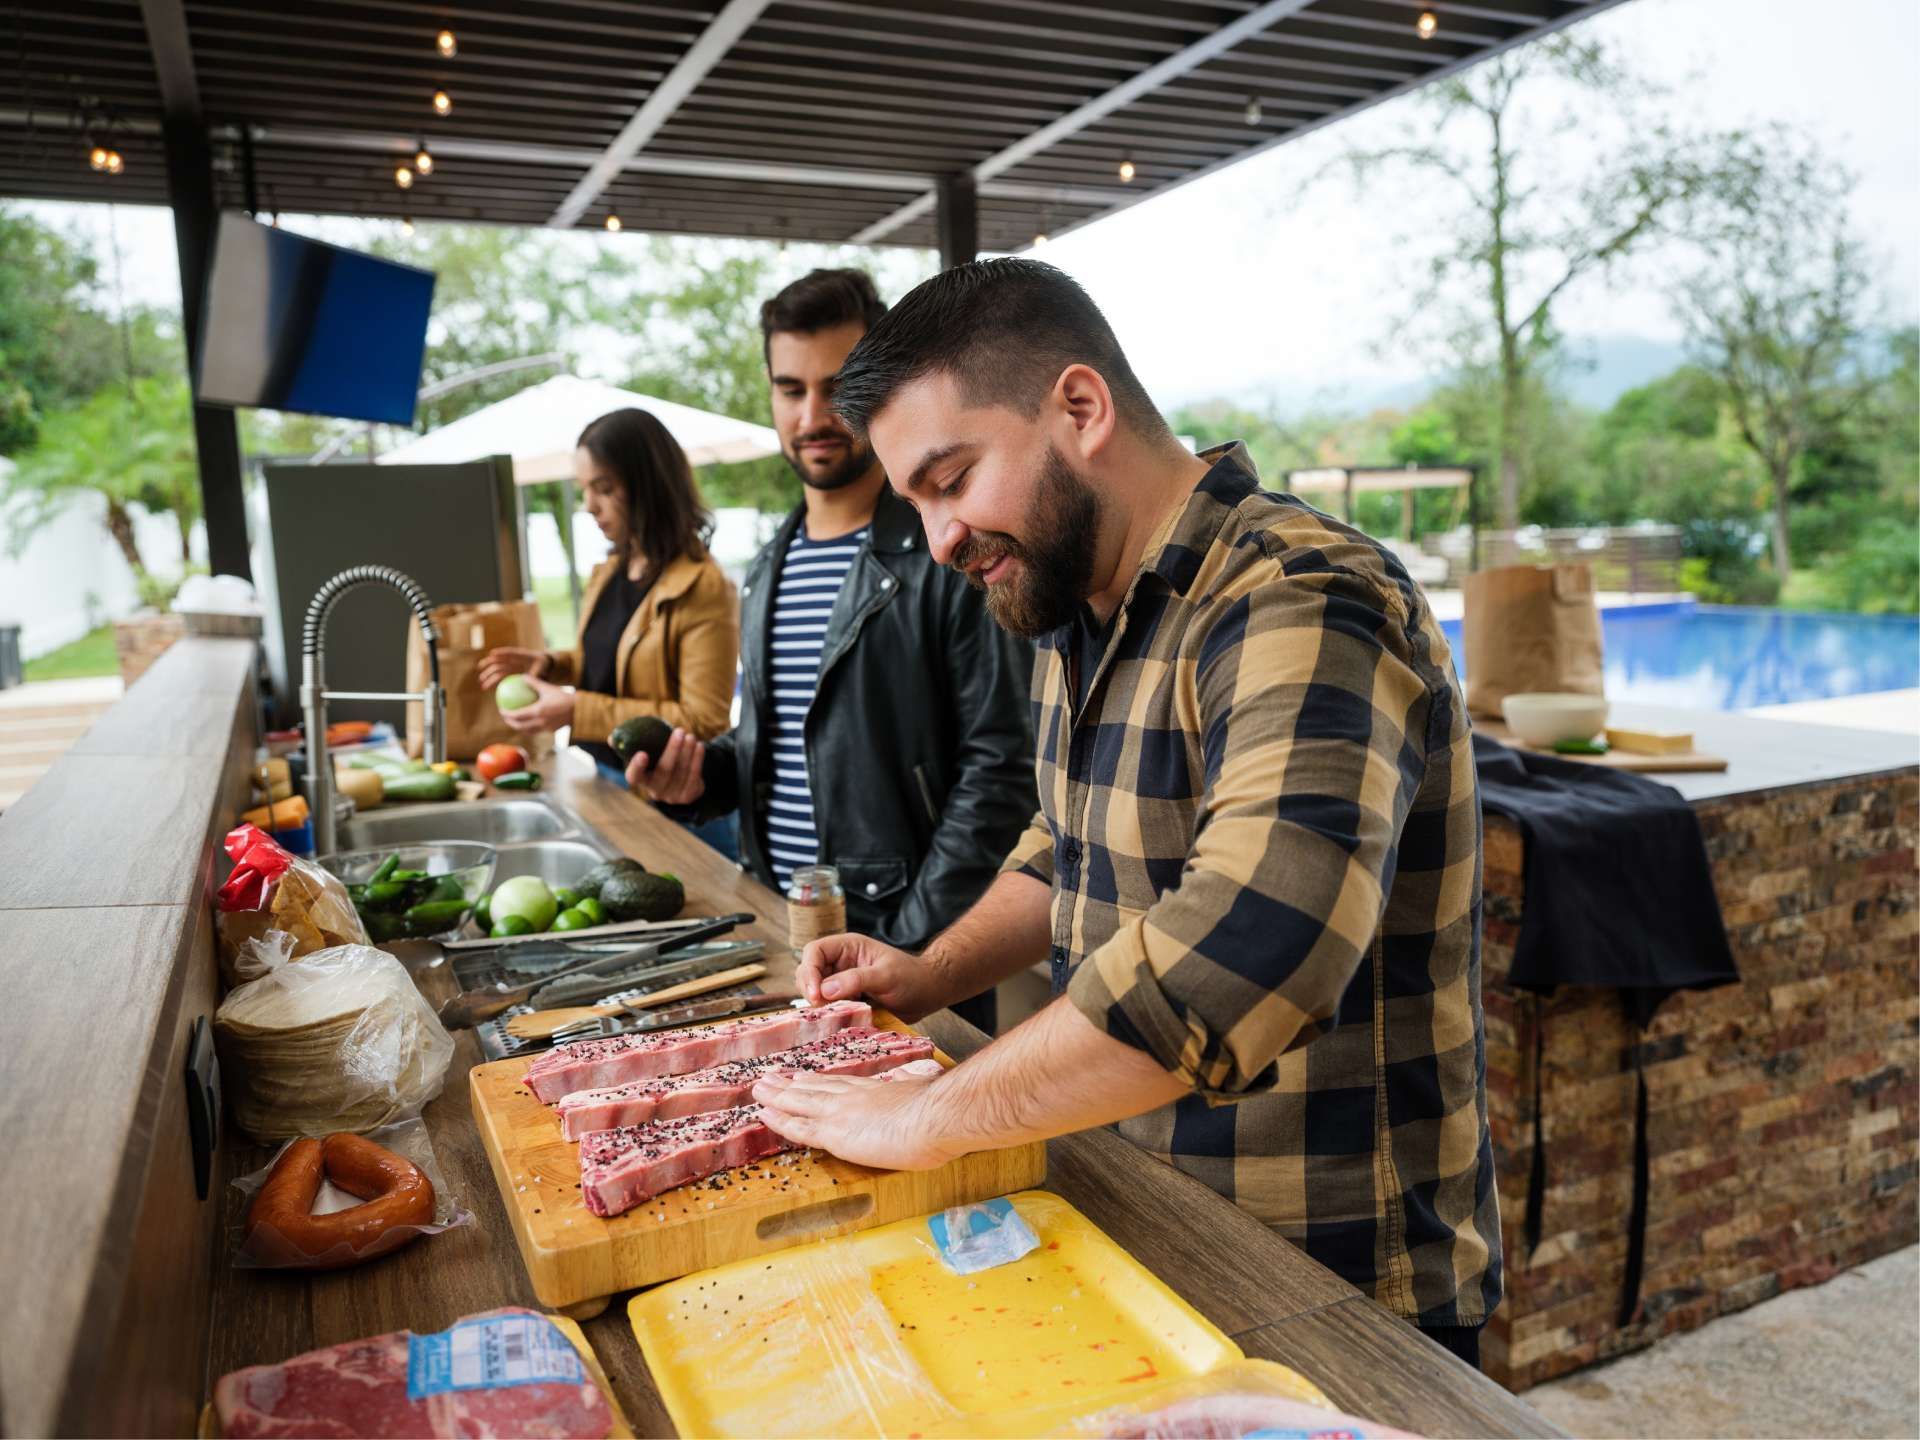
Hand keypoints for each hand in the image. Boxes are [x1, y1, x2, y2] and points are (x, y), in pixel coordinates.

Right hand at [479, 646, 548, 689]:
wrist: (543, 666)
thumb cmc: (543, 665)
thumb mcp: (542, 668)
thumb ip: (536, 673)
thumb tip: (533, 678)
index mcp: (520, 655)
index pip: (510, 652)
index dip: (501, 652)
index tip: (492, 654)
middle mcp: (512, 660)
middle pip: (499, 661)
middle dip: (489, 664)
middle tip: (481, 669)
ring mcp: (509, 666)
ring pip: (497, 670)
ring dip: (488, 676)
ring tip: (482, 683)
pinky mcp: (509, 673)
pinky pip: (499, 677)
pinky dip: (492, 681)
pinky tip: (485, 688)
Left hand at [498, 674, 573, 733]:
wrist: (579, 710)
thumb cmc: (564, 697)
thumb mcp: (548, 688)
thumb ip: (534, 682)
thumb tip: (522, 676)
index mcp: (537, 712)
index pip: (517, 715)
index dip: (506, 714)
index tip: (501, 710)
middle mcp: (540, 723)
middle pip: (519, 726)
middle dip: (510, 723)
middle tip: (505, 717)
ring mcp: (545, 728)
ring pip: (527, 731)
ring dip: (519, 727)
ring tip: (516, 722)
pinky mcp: (551, 731)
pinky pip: (536, 730)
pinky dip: (530, 728)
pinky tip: (530, 722)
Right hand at [625, 726, 706, 804]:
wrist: (681, 781)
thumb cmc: (659, 762)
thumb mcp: (646, 754)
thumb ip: (631, 745)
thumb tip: (612, 738)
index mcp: (641, 780)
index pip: (634, 777)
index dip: (637, 767)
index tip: (642, 754)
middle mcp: (654, 791)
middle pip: (664, 771)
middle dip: (673, 750)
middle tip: (679, 731)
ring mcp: (671, 796)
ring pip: (681, 772)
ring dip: (687, 752)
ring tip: (690, 736)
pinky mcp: (686, 796)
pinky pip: (694, 776)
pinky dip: (697, 760)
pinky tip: (699, 746)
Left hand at [753, 1067, 957, 1169]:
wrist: (935, 1117)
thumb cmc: (938, 1109)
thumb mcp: (924, 1087)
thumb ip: (913, 1083)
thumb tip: (914, 1075)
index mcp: (875, 1090)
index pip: (839, 1085)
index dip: (817, 1081)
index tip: (802, 1076)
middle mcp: (853, 1098)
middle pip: (814, 1089)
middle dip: (789, 1085)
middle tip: (769, 1079)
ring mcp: (840, 1114)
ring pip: (800, 1103)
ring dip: (777, 1096)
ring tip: (758, 1089)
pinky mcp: (835, 1133)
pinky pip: (800, 1127)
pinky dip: (780, 1120)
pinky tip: (765, 1114)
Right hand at [794, 933, 952, 1022]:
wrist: (928, 993)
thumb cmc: (912, 977)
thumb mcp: (886, 976)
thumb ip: (856, 979)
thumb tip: (825, 990)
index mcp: (848, 947)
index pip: (815, 952)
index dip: (810, 971)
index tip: (816, 995)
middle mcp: (840, 963)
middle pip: (808, 972)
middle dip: (810, 990)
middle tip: (822, 1010)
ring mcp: (842, 982)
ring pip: (815, 992)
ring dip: (818, 1005)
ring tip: (832, 1016)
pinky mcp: (846, 1000)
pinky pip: (827, 1007)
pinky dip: (827, 1015)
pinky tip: (836, 1023)